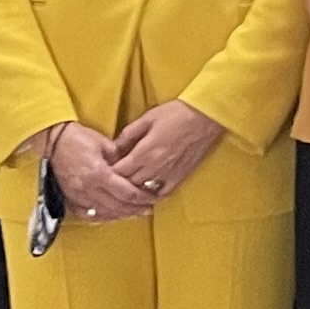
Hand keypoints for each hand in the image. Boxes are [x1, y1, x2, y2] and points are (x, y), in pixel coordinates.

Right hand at [46, 122, 150, 222]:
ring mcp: (78, 196)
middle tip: (149, 208)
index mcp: (99, 174)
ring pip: (104, 213)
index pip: (126, 193)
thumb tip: (132, 171)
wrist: (52, 140)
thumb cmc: (79, 138)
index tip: (153, 198)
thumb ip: (120, 160)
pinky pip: (88, 214)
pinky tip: (113, 215)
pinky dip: (102, 217)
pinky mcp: (70, 198)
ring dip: (122, 215)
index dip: (142, 198)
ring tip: (135, 213)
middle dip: (136, 209)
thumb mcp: (105, 144)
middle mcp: (88, 188)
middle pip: (118, 206)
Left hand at [107, 100, 225, 205]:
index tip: (103, 170)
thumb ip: (129, 133)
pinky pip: (162, 194)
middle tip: (112, 181)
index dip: (109, 173)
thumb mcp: (148, 117)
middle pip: (129, 184)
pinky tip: (147, 192)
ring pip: (144, 192)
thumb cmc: (176, 114)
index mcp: (144, 152)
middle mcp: (155, 167)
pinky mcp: (180, 177)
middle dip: (118, 183)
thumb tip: (115, 146)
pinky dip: (152, 195)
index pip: (119, 172)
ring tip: (127, 188)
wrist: (206, 117)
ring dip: (134, 191)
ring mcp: (168, 174)